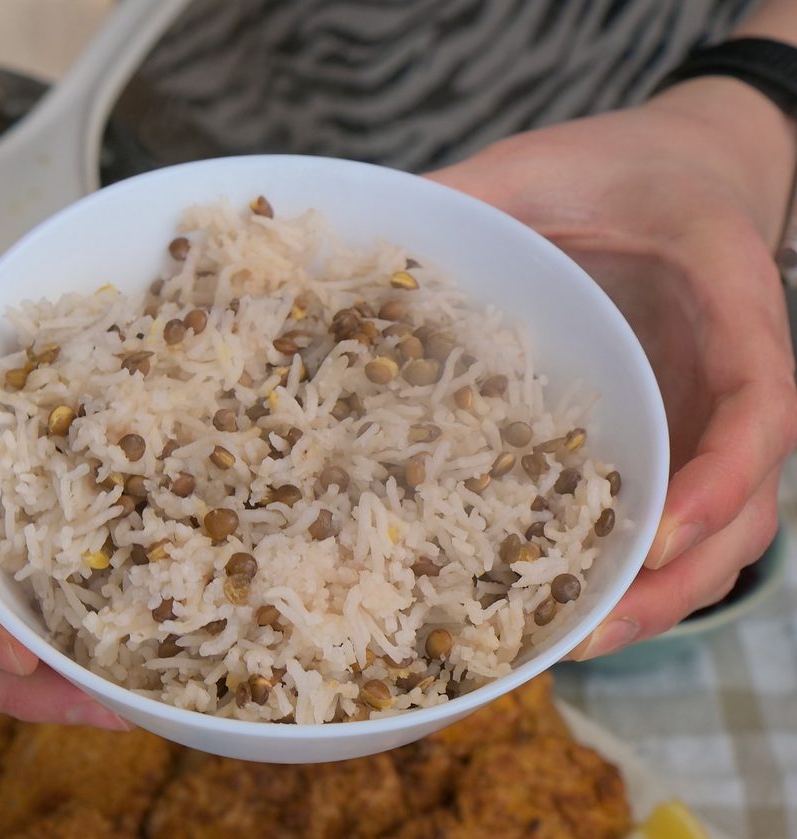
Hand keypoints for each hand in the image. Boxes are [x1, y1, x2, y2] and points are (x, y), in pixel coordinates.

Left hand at [428, 77, 796, 656]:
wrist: (674, 167)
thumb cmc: (618, 163)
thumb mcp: (543, 164)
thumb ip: (474, 194)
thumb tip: (367, 234)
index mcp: (732, 297)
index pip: (765, 403)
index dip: (725, 477)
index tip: (658, 534)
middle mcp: (738, 372)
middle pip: (749, 503)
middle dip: (679, 579)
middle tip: (589, 631)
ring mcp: (711, 411)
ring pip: (720, 528)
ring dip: (660, 593)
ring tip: (572, 639)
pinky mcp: (678, 429)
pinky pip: (677, 509)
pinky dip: (636, 564)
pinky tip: (568, 592)